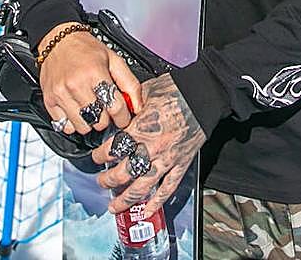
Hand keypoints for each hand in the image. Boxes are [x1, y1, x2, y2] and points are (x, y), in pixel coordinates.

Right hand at [38, 24, 141, 135]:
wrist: (58, 39)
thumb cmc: (85, 49)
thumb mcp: (114, 59)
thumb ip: (129, 83)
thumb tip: (138, 106)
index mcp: (95, 73)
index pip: (115, 107)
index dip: (124, 117)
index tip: (123, 117)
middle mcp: (76, 84)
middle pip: (100, 121)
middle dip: (106, 118)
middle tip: (104, 107)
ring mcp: (61, 94)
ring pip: (83, 127)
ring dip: (90, 122)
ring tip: (90, 108)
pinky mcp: (49, 100)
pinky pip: (65, 126)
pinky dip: (73, 122)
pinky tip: (76, 109)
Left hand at [92, 73, 204, 217]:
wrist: (203, 95)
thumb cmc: (176, 89)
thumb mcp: (144, 91)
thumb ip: (128, 104)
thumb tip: (113, 109)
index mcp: (142, 127)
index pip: (115, 148)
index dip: (102, 156)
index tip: (97, 157)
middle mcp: (153, 146)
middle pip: (125, 171)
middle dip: (110, 179)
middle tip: (101, 181)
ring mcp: (168, 157)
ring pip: (144, 185)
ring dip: (127, 198)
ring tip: (115, 206)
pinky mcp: (182, 163)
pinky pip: (168, 187)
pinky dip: (157, 201)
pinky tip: (147, 210)